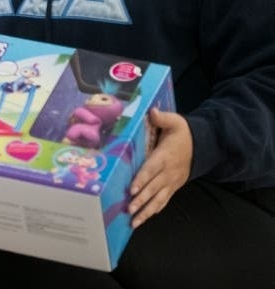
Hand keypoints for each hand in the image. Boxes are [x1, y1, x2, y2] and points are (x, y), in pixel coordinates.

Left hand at [128, 107, 192, 227]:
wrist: (203, 146)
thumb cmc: (184, 133)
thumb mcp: (176, 122)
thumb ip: (162, 118)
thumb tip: (152, 111)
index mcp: (165, 156)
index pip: (152, 169)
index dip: (142, 179)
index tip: (132, 189)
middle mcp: (169, 172)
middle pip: (153, 188)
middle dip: (141, 200)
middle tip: (129, 210)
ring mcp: (172, 182)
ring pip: (158, 199)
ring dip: (146, 210)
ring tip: (134, 221)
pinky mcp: (174, 186)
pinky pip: (164, 200)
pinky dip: (155, 210)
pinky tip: (145, 218)